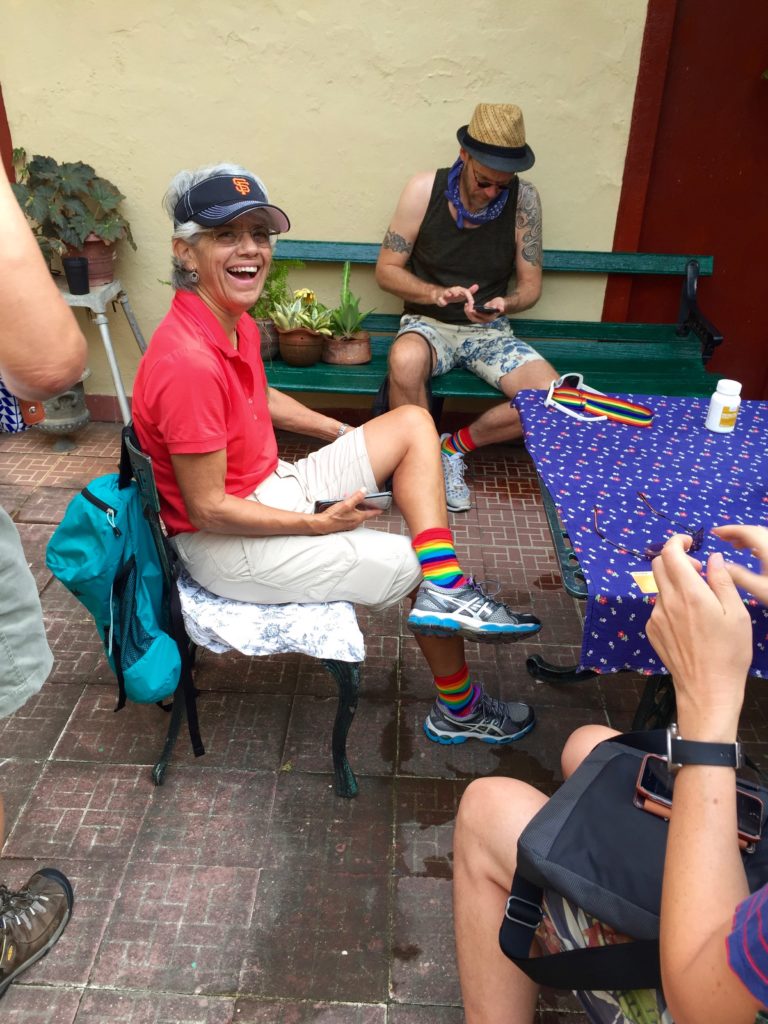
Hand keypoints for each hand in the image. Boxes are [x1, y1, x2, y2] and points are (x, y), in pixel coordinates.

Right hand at [313, 489, 382, 534]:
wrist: (322, 525)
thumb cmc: (334, 516)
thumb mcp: (347, 504)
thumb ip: (356, 497)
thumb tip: (364, 490)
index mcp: (359, 517)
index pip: (371, 513)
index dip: (377, 510)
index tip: (382, 509)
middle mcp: (356, 522)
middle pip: (364, 513)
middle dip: (365, 506)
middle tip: (367, 501)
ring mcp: (349, 524)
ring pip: (357, 514)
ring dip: (356, 507)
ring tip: (352, 500)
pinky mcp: (344, 524)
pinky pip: (350, 516)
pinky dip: (350, 510)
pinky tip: (344, 506)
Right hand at [435, 283, 477, 307]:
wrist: (441, 295)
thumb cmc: (454, 295)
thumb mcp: (462, 293)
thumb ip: (470, 291)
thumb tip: (477, 286)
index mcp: (459, 290)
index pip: (465, 292)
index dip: (469, 297)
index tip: (472, 303)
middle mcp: (452, 290)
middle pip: (455, 290)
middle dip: (456, 292)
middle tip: (458, 295)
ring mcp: (446, 294)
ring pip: (447, 292)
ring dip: (448, 293)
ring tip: (449, 295)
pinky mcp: (440, 298)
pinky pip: (440, 299)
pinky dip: (441, 301)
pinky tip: (443, 303)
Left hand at [465, 296, 504, 323]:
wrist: (498, 306)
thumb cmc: (499, 304)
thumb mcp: (500, 304)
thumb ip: (500, 306)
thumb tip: (500, 309)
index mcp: (490, 318)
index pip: (482, 317)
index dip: (477, 313)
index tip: (472, 309)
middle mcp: (485, 321)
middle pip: (475, 319)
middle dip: (470, 313)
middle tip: (467, 306)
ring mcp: (481, 320)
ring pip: (472, 318)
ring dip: (467, 312)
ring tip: (466, 304)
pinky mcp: (478, 317)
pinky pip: (472, 316)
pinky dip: (468, 312)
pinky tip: (467, 305)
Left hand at [646, 534, 751, 739]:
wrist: (707, 690)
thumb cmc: (729, 652)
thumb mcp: (736, 613)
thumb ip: (722, 580)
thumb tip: (712, 558)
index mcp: (689, 593)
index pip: (670, 553)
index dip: (677, 541)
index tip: (689, 542)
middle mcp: (667, 602)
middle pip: (658, 565)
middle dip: (675, 559)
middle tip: (697, 570)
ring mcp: (656, 617)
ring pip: (659, 587)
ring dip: (675, 584)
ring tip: (699, 601)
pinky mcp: (652, 631)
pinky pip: (658, 607)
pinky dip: (671, 603)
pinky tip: (689, 621)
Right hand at [712, 525, 767, 604]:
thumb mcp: (761, 589)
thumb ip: (739, 576)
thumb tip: (718, 565)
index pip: (747, 531)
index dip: (729, 530)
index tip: (714, 533)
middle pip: (756, 532)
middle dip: (737, 533)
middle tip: (721, 539)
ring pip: (765, 537)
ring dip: (749, 539)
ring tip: (735, 546)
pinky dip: (759, 544)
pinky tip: (755, 554)